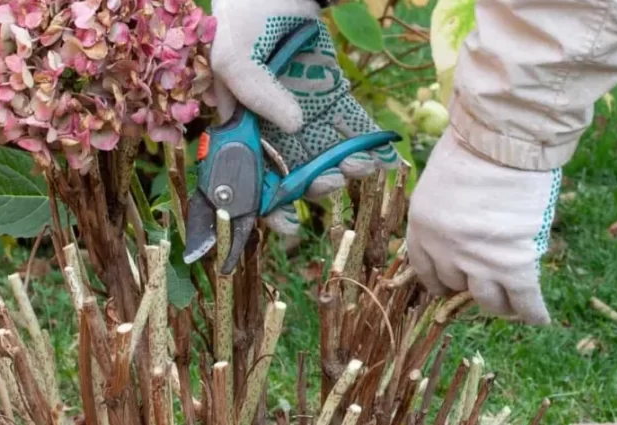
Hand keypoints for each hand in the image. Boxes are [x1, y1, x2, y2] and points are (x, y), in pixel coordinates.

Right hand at [209, 0, 399, 234]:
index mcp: (240, 125)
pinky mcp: (330, 94)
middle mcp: (271, 125)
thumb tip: (293, 125)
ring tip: (360, 167)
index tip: (290, 225)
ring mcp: (302, 110)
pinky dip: (365, 143)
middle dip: (313, 185)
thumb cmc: (243, 20)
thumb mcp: (235, 56)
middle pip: (290, 171)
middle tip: (332, 181)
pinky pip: (348, 125)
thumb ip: (255, 93)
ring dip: (342, 168)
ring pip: (323, 153)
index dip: (266, 206)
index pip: (248, 177)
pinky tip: (381, 158)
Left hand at [406, 129, 559, 324]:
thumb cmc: (471, 149)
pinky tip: (539, 320)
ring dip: (500, 304)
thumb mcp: (438, 182)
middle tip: (486, 286)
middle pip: (456, 284)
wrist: (501, 143)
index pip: (424, 268)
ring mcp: (478, 259)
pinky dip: (532, 312)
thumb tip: (460, 228)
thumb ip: (443, 211)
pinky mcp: (513, 262)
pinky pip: (523, 298)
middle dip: (470, 286)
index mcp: (421, 227)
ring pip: (487, 299)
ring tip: (511, 305)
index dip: (439, 281)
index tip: (449, 287)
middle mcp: (444, 249)